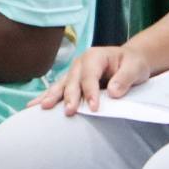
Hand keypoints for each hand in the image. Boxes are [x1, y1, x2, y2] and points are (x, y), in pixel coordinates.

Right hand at [32, 45, 151, 115]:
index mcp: (95, 56)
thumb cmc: (132, 64)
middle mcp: (80, 63)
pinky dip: (46, 98)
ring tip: (42, 108)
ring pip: (61, 85)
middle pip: (73, 81)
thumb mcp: (136, 67)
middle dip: (70, 97)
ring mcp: (73, 72)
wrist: (129, 61)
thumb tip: (114, 92)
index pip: (90, 76)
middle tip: (69, 112)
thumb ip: (125, 78)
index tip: (94, 108)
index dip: (91, 92)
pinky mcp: (70, 82)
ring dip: (52, 97)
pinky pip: (57, 91)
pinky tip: (32, 107)